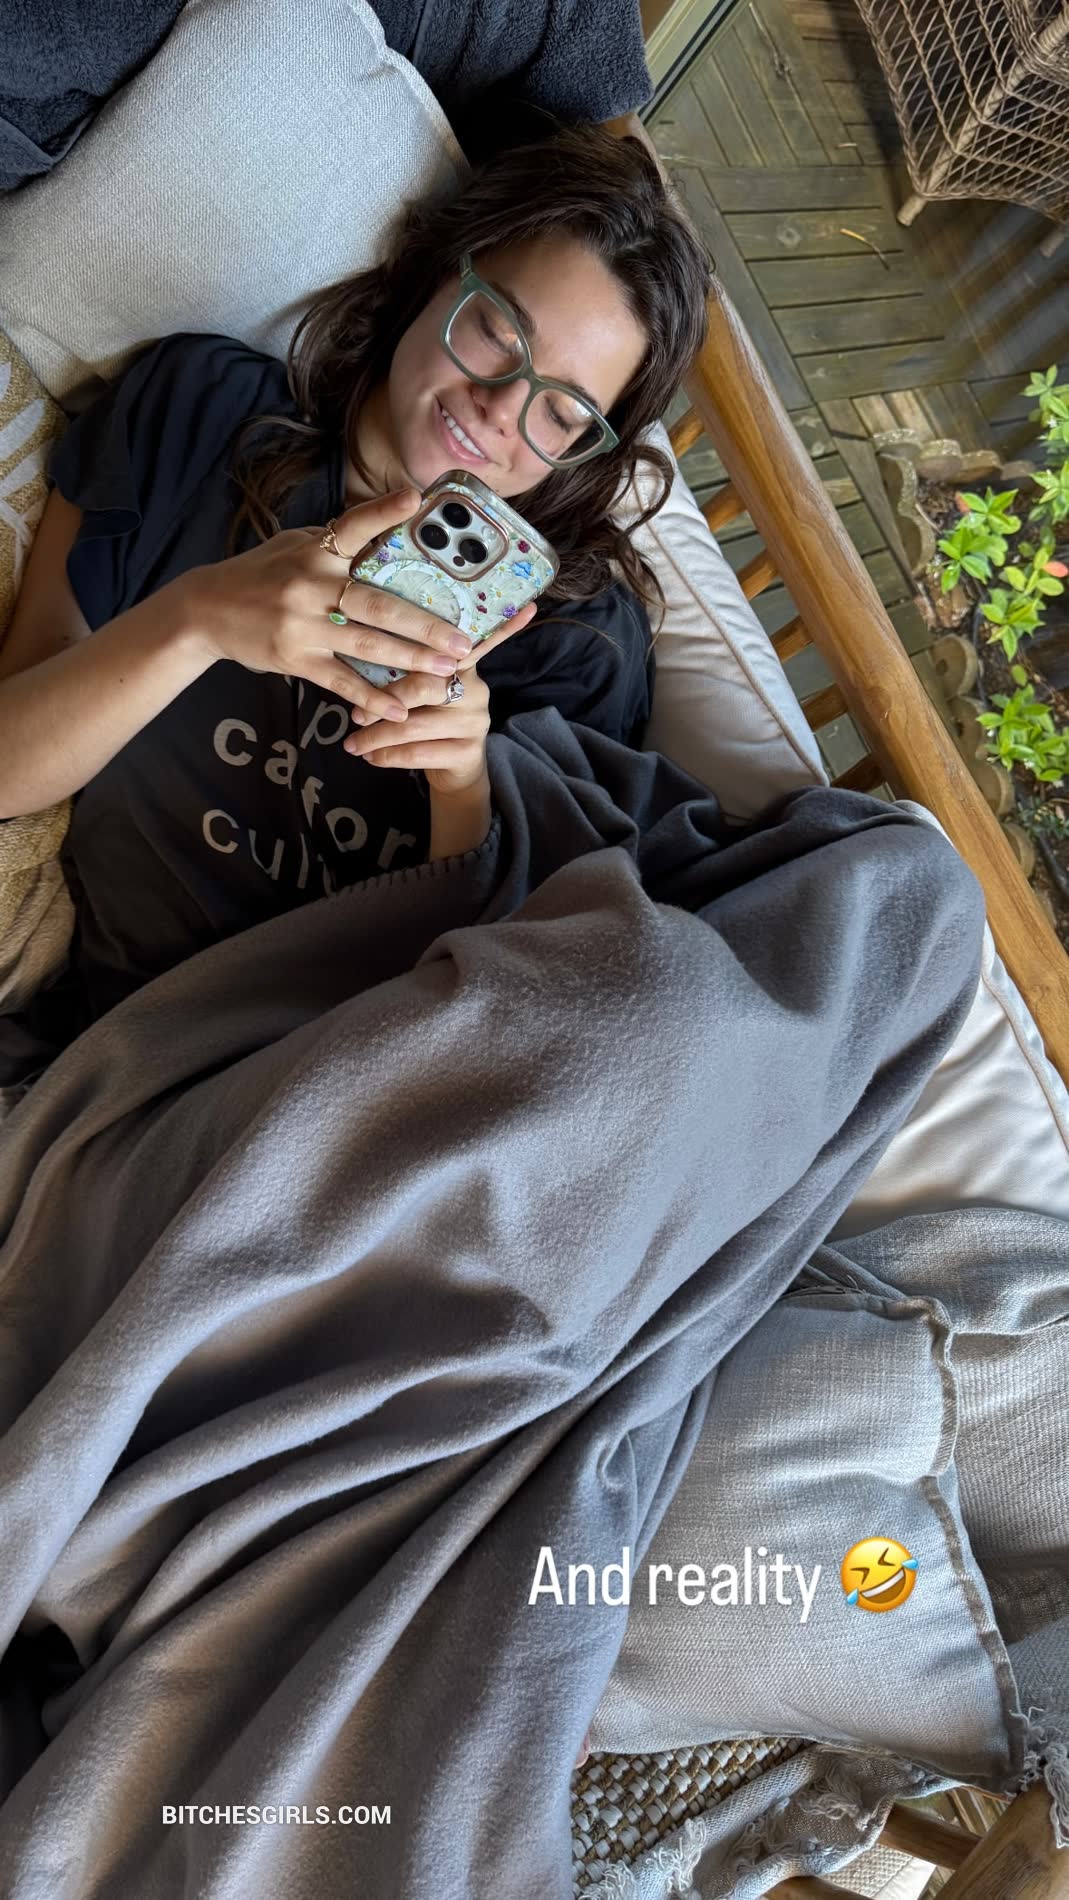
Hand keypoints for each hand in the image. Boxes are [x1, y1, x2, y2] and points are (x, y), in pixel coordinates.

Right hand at [179, 490, 479, 728]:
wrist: (206, 609)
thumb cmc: (260, 574)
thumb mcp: (293, 545)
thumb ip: (335, 543)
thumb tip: (385, 527)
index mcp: (315, 550)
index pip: (353, 527)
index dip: (383, 513)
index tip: (415, 499)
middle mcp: (311, 585)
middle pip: (377, 604)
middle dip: (425, 624)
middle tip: (463, 640)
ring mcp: (302, 624)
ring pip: (367, 644)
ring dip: (411, 659)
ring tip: (448, 670)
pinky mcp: (294, 657)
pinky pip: (340, 679)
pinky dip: (371, 696)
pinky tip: (399, 710)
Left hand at [341, 598, 536, 796]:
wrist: (452, 771)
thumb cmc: (427, 719)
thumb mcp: (419, 690)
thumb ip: (406, 668)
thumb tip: (366, 644)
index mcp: (462, 665)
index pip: (475, 640)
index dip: (498, 625)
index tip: (524, 606)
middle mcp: (476, 689)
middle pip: (425, 685)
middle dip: (384, 701)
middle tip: (355, 715)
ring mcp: (475, 721)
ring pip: (415, 725)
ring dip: (376, 737)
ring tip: (352, 744)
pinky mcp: (468, 751)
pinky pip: (418, 752)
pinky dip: (387, 756)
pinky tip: (370, 757)